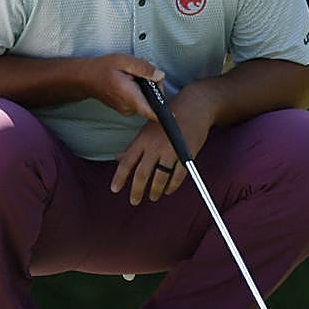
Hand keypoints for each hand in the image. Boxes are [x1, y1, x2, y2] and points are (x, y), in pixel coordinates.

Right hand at [84, 54, 163, 120]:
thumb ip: (144, 68)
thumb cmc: (103, 69)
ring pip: (147, 100)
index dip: (166, 112)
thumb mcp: (124, 61)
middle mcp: (130, 108)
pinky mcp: (126, 109)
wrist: (86, 78)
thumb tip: (160, 75)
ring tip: (133, 77)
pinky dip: (139, 91)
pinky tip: (130, 82)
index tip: (174, 112)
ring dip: (146, 88)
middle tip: (143, 74)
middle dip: (154, 86)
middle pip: (153, 101)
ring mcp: (127, 110)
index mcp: (131, 97)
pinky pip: (140, 101)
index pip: (153, 113)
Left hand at [110, 85, 216, 204]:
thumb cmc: (168, 119)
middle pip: (142, 174)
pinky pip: (178, 175)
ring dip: (155, 190)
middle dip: (137, 190)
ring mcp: (171, 150)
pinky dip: (173, 186)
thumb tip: (118, 159)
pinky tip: (168, 190)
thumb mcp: (147, 129)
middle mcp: (155, 146)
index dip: (119, 177)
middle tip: (134, 201)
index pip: (127, 162)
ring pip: (160, 177)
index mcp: (142, 139)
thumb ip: (134, 147)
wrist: (193, 107)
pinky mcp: (186, 154)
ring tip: (153, 197)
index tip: (114, 189)